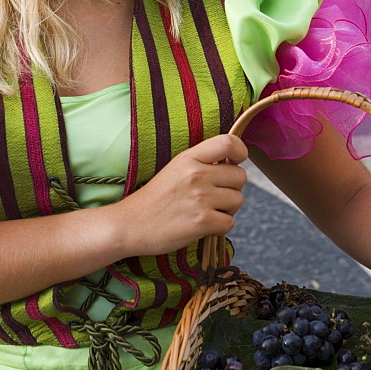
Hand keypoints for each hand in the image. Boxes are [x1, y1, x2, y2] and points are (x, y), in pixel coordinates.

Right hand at [112, 134, 247, 257]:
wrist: (130, 224)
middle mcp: (196, 174)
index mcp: (189, 158)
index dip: (240, 152)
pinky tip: (203, 226)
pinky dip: (220, 227)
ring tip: (207, 211)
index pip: (229, 142)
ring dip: (227, 209)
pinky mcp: (202, 222)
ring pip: (238, 200)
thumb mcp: (175, 169)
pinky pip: (230, 222)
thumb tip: (233, 163)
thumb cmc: (154, 199)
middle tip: (215, 197)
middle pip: (240, 176)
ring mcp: (200, 198)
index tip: (235, 163)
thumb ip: (201, 163)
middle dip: (232, 188)